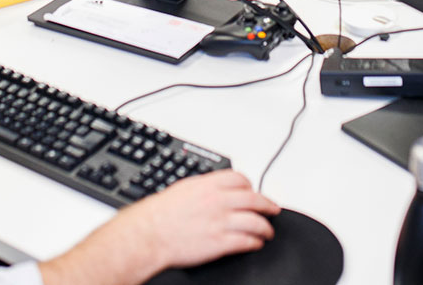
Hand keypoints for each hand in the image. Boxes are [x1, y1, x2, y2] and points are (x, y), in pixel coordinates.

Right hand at [39, 170, 278, 284]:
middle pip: (254, 199)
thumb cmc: (160, 214)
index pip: (240, 179)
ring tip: (268, 231)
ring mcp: (221, 222)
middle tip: (273, 209)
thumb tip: (214, 187)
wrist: (149, 234)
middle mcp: (218, 201)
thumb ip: (203, 187)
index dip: (250, 186)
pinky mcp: (220, 242)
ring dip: (265, 226)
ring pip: (255, 221)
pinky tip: (256, 244)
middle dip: (268, 205)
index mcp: (209, 185)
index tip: (254, 191)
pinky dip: (255, 242)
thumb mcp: (183, 188)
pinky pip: (246, 241)